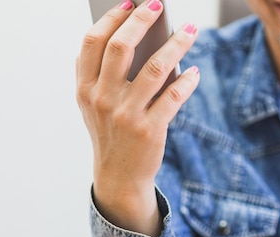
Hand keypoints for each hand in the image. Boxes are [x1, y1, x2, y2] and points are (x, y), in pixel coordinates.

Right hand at [76, 0, 198, 235]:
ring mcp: (126, 115)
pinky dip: (187, 81)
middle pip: (121, 47)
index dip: (112, 18)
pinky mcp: (150, 130)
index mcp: (84, 88)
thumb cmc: (110, 133)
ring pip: (154, 68)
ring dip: (176, 45)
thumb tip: (125, 34)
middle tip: (158, 5)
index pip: (93, 42)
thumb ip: (99, 74)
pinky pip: (173, 97)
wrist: (119, 176)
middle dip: (142, 20)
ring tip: (191, 31)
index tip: (130, 2)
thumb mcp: (93, 105)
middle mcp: (102, 99)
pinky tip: (195, 71)